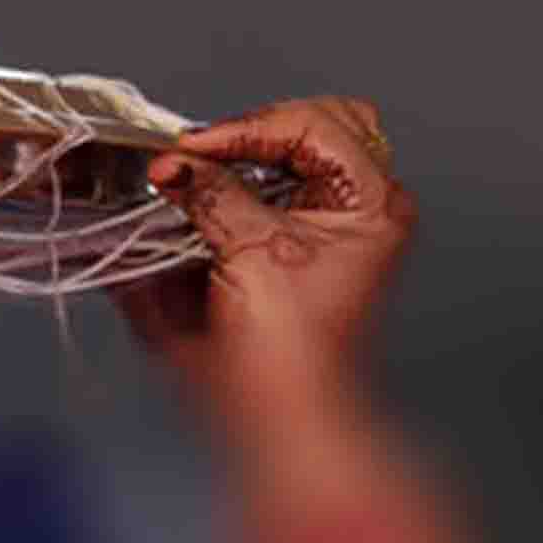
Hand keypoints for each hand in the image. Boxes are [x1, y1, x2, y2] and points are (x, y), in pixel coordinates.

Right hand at [117, 98, 416, 402]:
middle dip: (252, 132)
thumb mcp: (250, 255)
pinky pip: (269, 191)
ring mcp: (332, 226)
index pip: (309, 126)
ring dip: (244, 154)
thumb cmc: (289, 355)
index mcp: (370, 202)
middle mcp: (358, 207)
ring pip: (297, 150)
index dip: (241, 131)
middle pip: (317, 122)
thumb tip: (172, 163)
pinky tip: (201, 195)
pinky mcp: (295, 248)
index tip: (187, 150)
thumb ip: (210, 196)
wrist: (283, 420)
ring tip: (197, 170)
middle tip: (202, 152)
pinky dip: (233, 184)